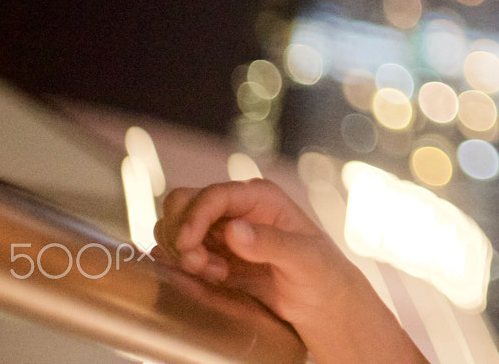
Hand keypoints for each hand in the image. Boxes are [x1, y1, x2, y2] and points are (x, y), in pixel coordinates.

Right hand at [153, 178, 356, 329]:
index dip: (193, 217)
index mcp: (260, 196)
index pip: (212, 195)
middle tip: (199, 264)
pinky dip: (183, 265)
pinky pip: (179, 251)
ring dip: (183, 252)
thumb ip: (271, 243)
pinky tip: (213, 278)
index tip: (189, 247)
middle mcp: (237, 207)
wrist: (321, 302)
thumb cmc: (322, 273)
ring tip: (217, 273)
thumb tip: (233, 229)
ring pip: (175, 227)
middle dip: (181, 234)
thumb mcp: (305, 258)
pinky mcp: (214, 254)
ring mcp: (222, 230)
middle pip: (183, 203)